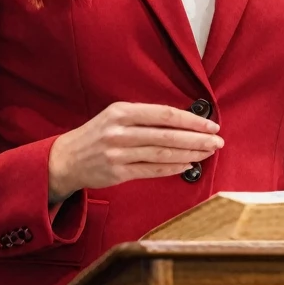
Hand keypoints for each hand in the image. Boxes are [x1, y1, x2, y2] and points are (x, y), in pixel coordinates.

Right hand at [48, 102, 222, 203]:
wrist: (66, 159)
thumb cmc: (96, 135)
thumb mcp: (115, 116)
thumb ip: (144, 117)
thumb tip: (183, 121)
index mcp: (121, 112)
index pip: (164, 114)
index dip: (191, 120)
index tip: (210, 124)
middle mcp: (120, 131)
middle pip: (167, 135)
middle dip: (197, 139)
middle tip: (217, 141)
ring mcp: (118, 153)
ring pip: (162, 153)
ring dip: (189, 154)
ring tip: (208, 153)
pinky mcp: (118, 172)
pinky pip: (152, 170)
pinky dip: (172, 168)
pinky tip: (187, 165)